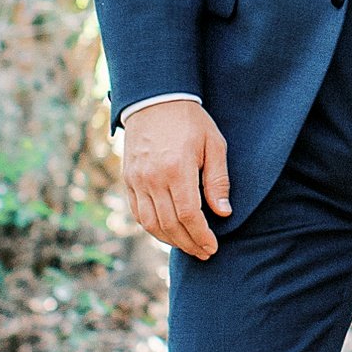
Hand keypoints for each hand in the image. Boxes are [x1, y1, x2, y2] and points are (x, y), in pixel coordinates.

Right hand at [120, 97, 230, 259]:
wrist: (155, 98)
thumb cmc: (190, 120)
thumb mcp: (213, 144)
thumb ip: (218, 180)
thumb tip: (223, 213)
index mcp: (177, 168)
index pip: (189, 215)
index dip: (201, 236)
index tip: (212, 247)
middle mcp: (153, 178)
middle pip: (170, 224)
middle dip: (189, 243)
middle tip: (204, 253)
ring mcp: (137, 179)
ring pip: (150, 223)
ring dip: (170, 240)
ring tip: (188, 245)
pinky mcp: (128, 178)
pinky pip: (137, 212)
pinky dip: (151, 227)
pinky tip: (167, 232)